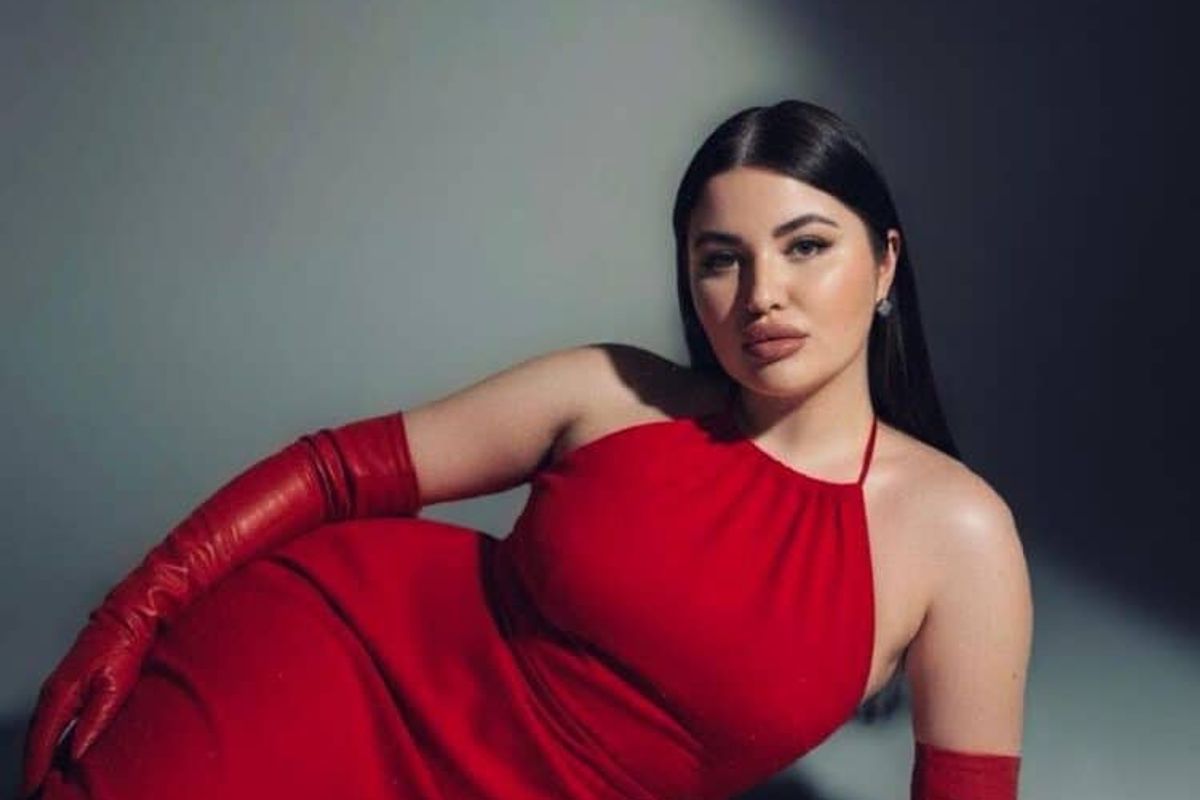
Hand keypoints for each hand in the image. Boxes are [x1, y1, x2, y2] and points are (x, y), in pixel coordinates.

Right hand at [21, 615, 149, 796]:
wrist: (128, 619)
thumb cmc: (125, 647)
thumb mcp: (114, 688)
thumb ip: (95, 721)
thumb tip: (78, 752)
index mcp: (60, 694)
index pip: (41, 741)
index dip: (36, 768)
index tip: (35, 790)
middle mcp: (53, 693)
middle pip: (36, 740)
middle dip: (35, 767)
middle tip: (38, 792)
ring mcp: (59, 690)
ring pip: (42, 732)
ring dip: (41, 756)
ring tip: (47, 781)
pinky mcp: (69, 687)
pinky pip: (53, 722)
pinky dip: (51, 742)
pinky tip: (60, 755)